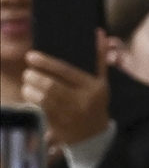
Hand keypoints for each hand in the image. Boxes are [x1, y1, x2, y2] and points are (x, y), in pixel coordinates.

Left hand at [22, 30, 109, 146]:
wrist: (94, 134)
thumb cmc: (96, 102)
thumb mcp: (102, 81)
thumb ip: (99, 58)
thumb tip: (99, 33)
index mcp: (92, 87)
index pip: (66, 71)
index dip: (46, 62)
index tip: (31, 56)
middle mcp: (81, 101)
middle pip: (51, 86)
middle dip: (34, 77)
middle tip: (27, 71)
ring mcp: (69, 115)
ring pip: (42, 99)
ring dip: (30, 89)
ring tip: (27, 82)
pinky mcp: (57, 125)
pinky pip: (39, 110)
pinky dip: (31, 100)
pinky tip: (30, 94)